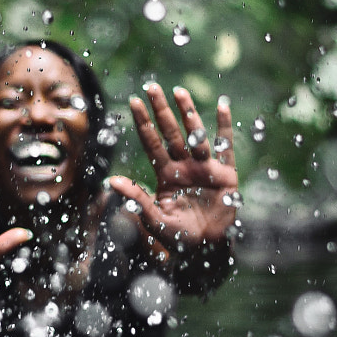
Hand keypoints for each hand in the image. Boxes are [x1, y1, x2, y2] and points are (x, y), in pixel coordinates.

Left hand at [109, 84, 238, 249]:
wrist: (208, 250)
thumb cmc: (179, 238)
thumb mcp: (154, 219)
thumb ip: (136, 198)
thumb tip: (110, 180)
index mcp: (166, 175)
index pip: (151, 143)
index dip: (142, 122)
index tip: (133, 101)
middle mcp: (184, 166)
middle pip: (170, 132)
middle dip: (161, 110)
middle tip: (151, 87)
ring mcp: (205, 168)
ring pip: (195, 134)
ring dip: (187, 113)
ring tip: (179, 91)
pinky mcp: (226, 174)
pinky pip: (225, 147)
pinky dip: (224, 126)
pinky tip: (222, 106)